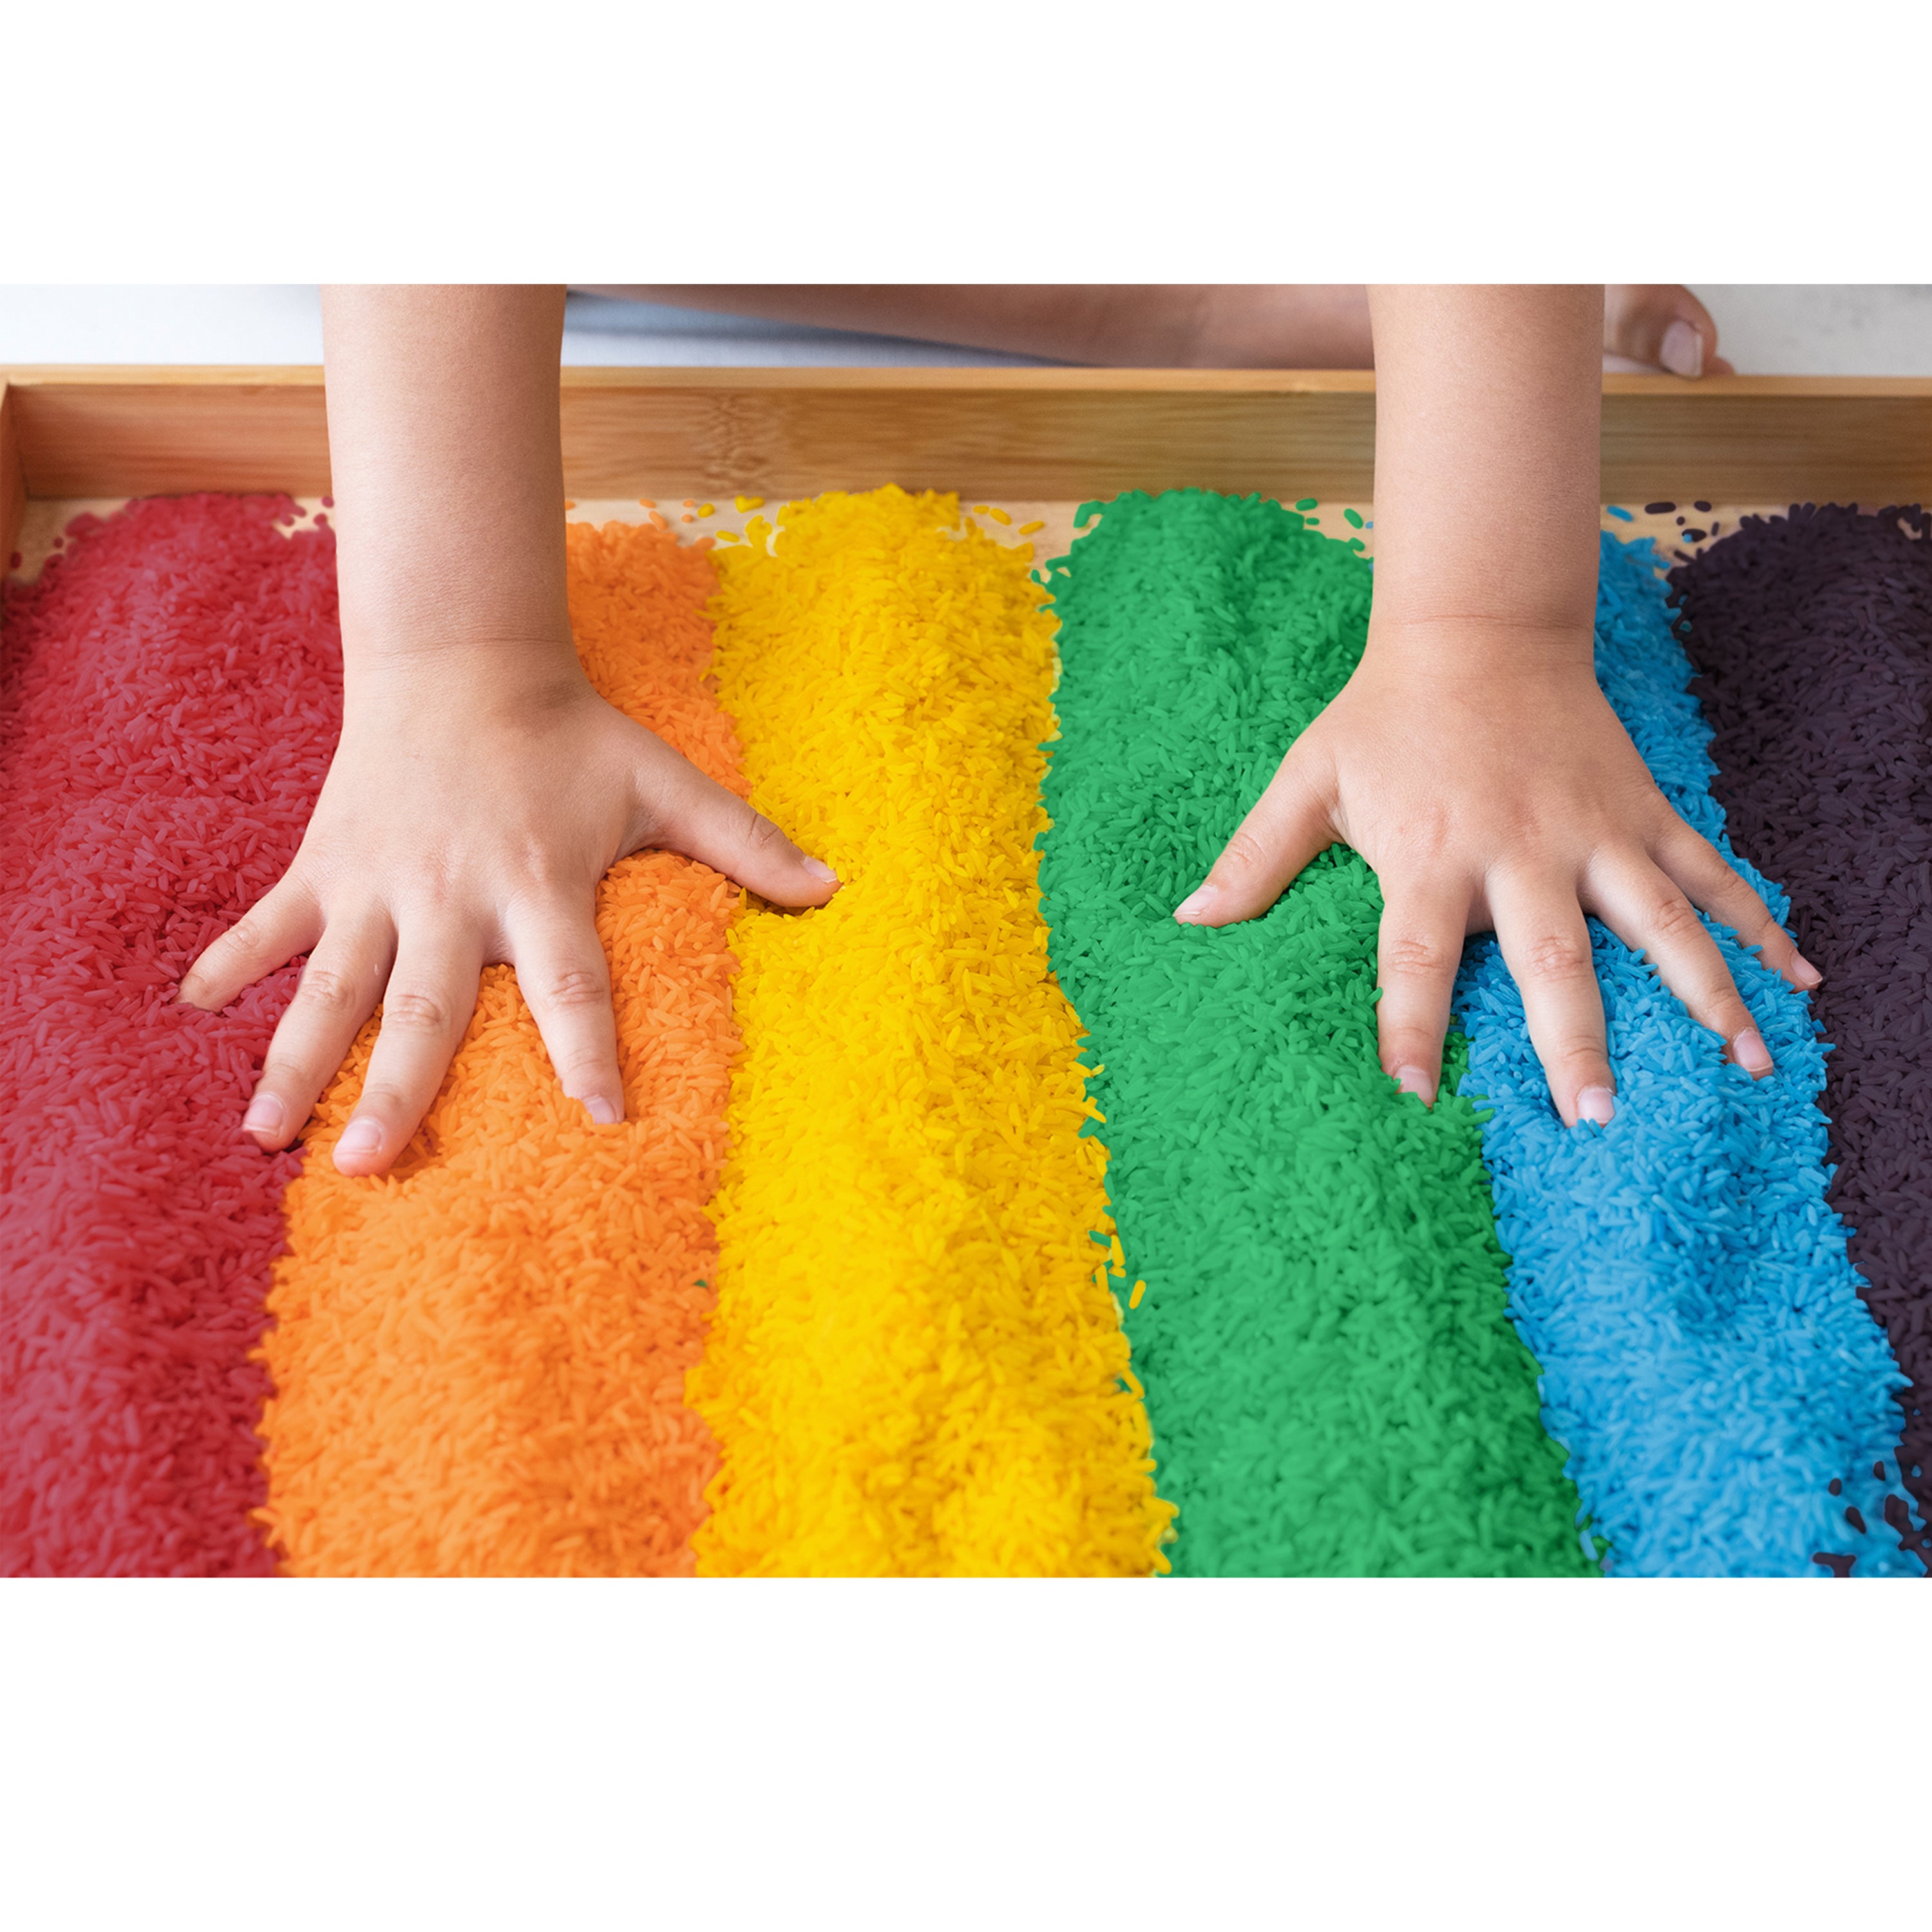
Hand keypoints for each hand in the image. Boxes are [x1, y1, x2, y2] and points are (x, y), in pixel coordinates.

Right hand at [178, 658, 836, 1175]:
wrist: (463, 658)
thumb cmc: (572, 735)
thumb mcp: (663, 780)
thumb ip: (746, 842)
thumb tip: (836, 888)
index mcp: (541, 884)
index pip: (575, 986)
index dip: (592, 1051)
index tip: (607, 1120)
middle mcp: (453, 894)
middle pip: (428, 1007)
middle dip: (399, 1088)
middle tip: (366, 1169)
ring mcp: (379, 881)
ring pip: (333, 983)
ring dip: (296, 1056)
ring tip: (263, 1135)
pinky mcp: (325, 860)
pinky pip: (273, 921)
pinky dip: (233, 961)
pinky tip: (190, 1011)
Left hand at [1172, 626, 1819, 1125]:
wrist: (1479, 629)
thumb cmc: (1384, 716)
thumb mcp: (1309, 778)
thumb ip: (1255, 858)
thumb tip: (1187, 920)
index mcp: (1431, 852)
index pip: (1414, 958)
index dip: (1408, 1026)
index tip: (1414, 1095)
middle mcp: (1520, 851)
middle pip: (1552, 959)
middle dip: (1575, 1040)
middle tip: (1596, 1118)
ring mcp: (1594, 832)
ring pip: (1660, 923)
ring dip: (1704, 995)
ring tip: (1744, 1067)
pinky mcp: (1644, 810)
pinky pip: (1711, 872)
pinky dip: (1761, 922)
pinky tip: (1802, 978)